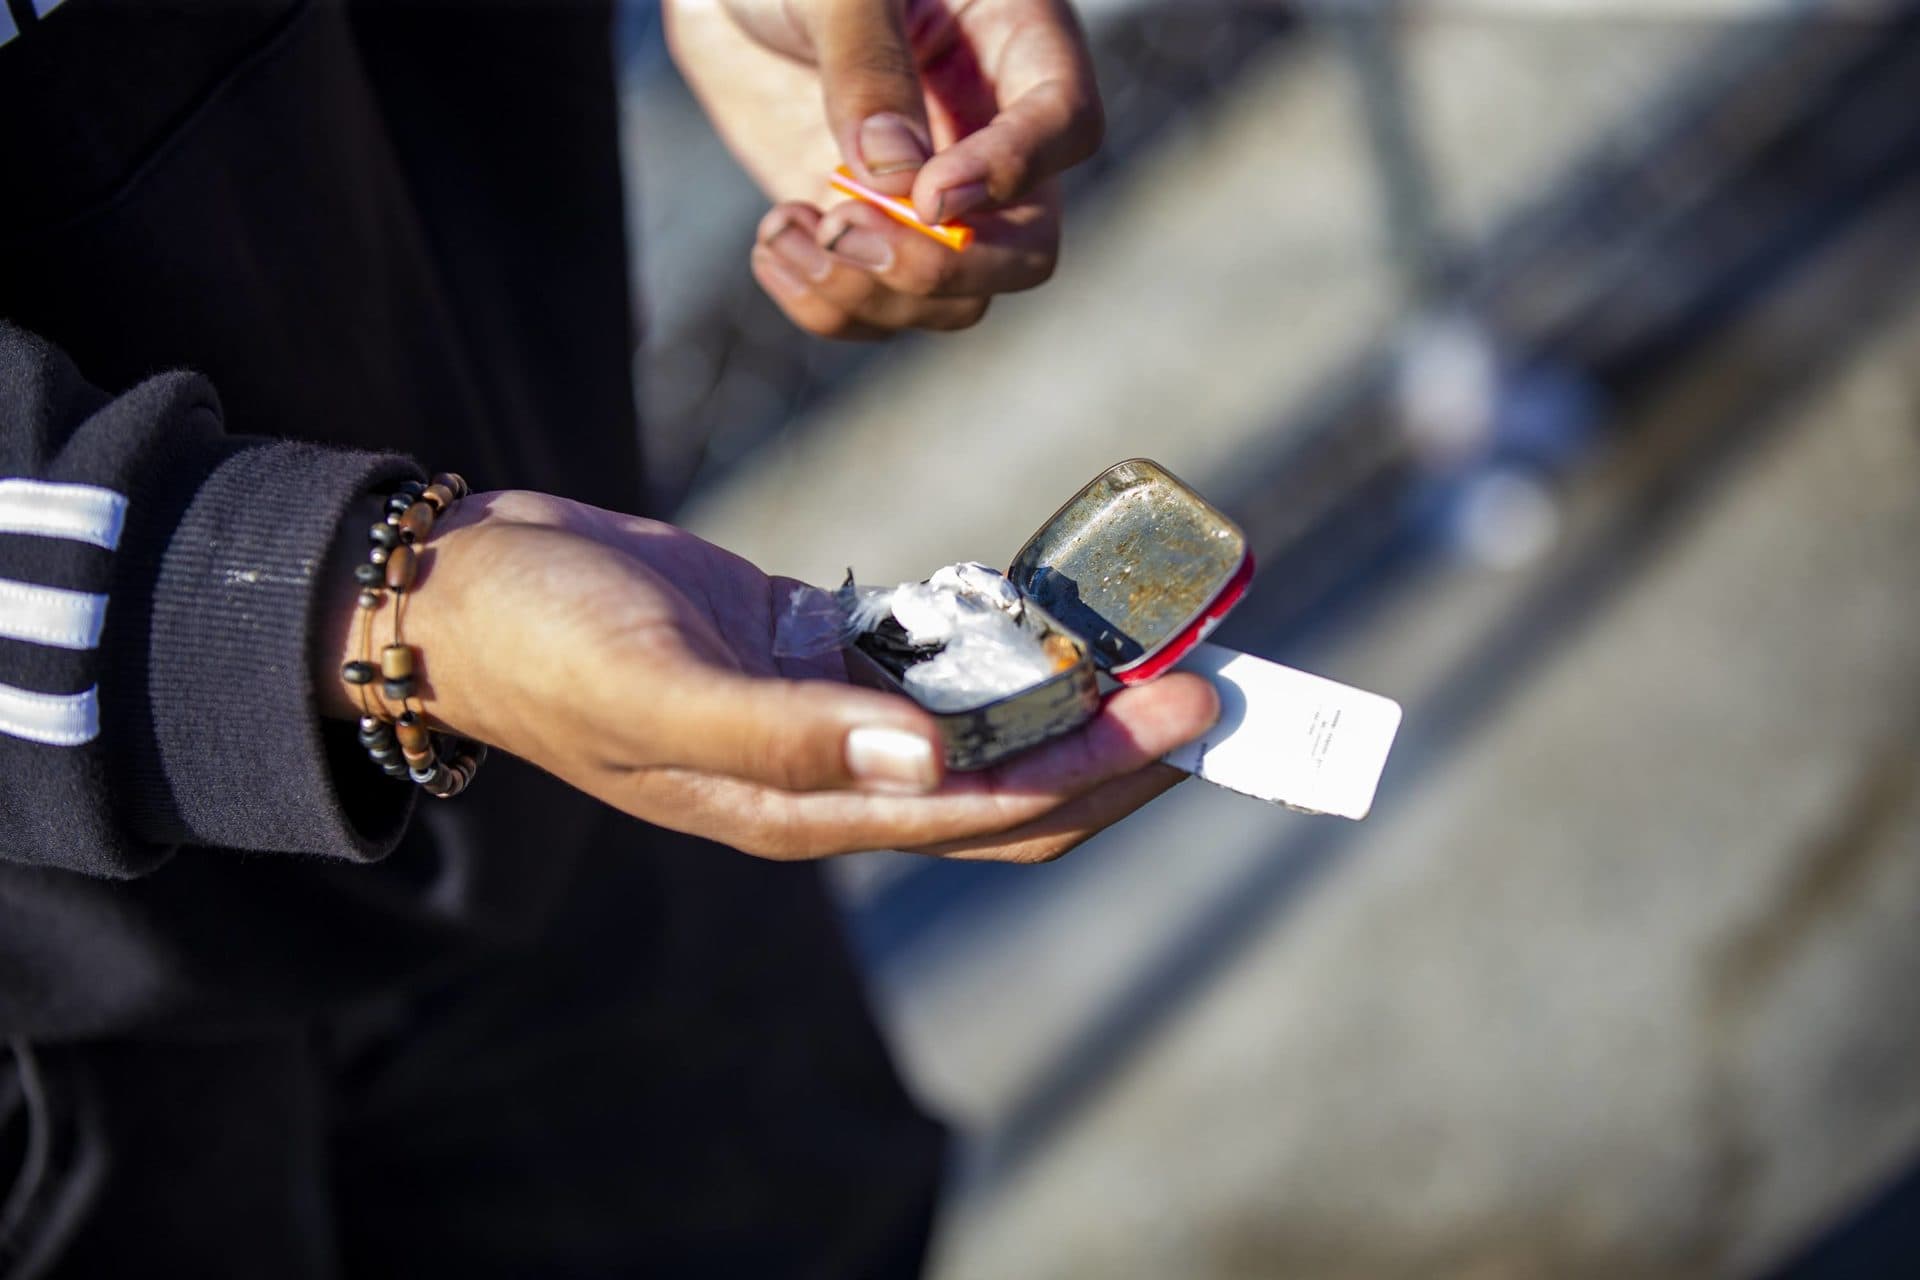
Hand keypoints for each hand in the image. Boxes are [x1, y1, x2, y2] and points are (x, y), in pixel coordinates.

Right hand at [316, 491, 1216, 861]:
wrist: (467, 589)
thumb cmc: (546, 634)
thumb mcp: (653, 679)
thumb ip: (783, 728)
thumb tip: (928, 758)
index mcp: (795, 803)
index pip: (986, 808)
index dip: (1097, 767)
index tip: (1194, 714)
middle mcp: (825, 779)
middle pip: (1008, 788)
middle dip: (1117, 750)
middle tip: (1218, 689)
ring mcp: (820, 724)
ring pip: (980, 735)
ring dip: (1071, 705)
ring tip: (1162, 654)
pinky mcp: (808, 664)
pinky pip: (929, 674)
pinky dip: (997, 655)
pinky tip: (1054, 623)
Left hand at [664, 0, 1102, 338]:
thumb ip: (867, 69)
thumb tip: (895, 174)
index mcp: (1015, 46)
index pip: (1067, 126)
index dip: (1010, 173)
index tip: (928, 195)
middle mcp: (992, 138)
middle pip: (1026, 249)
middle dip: (941, 268)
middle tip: (843, 228)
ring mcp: (934, 202)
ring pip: (953, 301)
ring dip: (864, 291)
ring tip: (784, 228)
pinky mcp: (873, 238)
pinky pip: (877, 311)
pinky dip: (824, 302)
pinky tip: (775, 239)